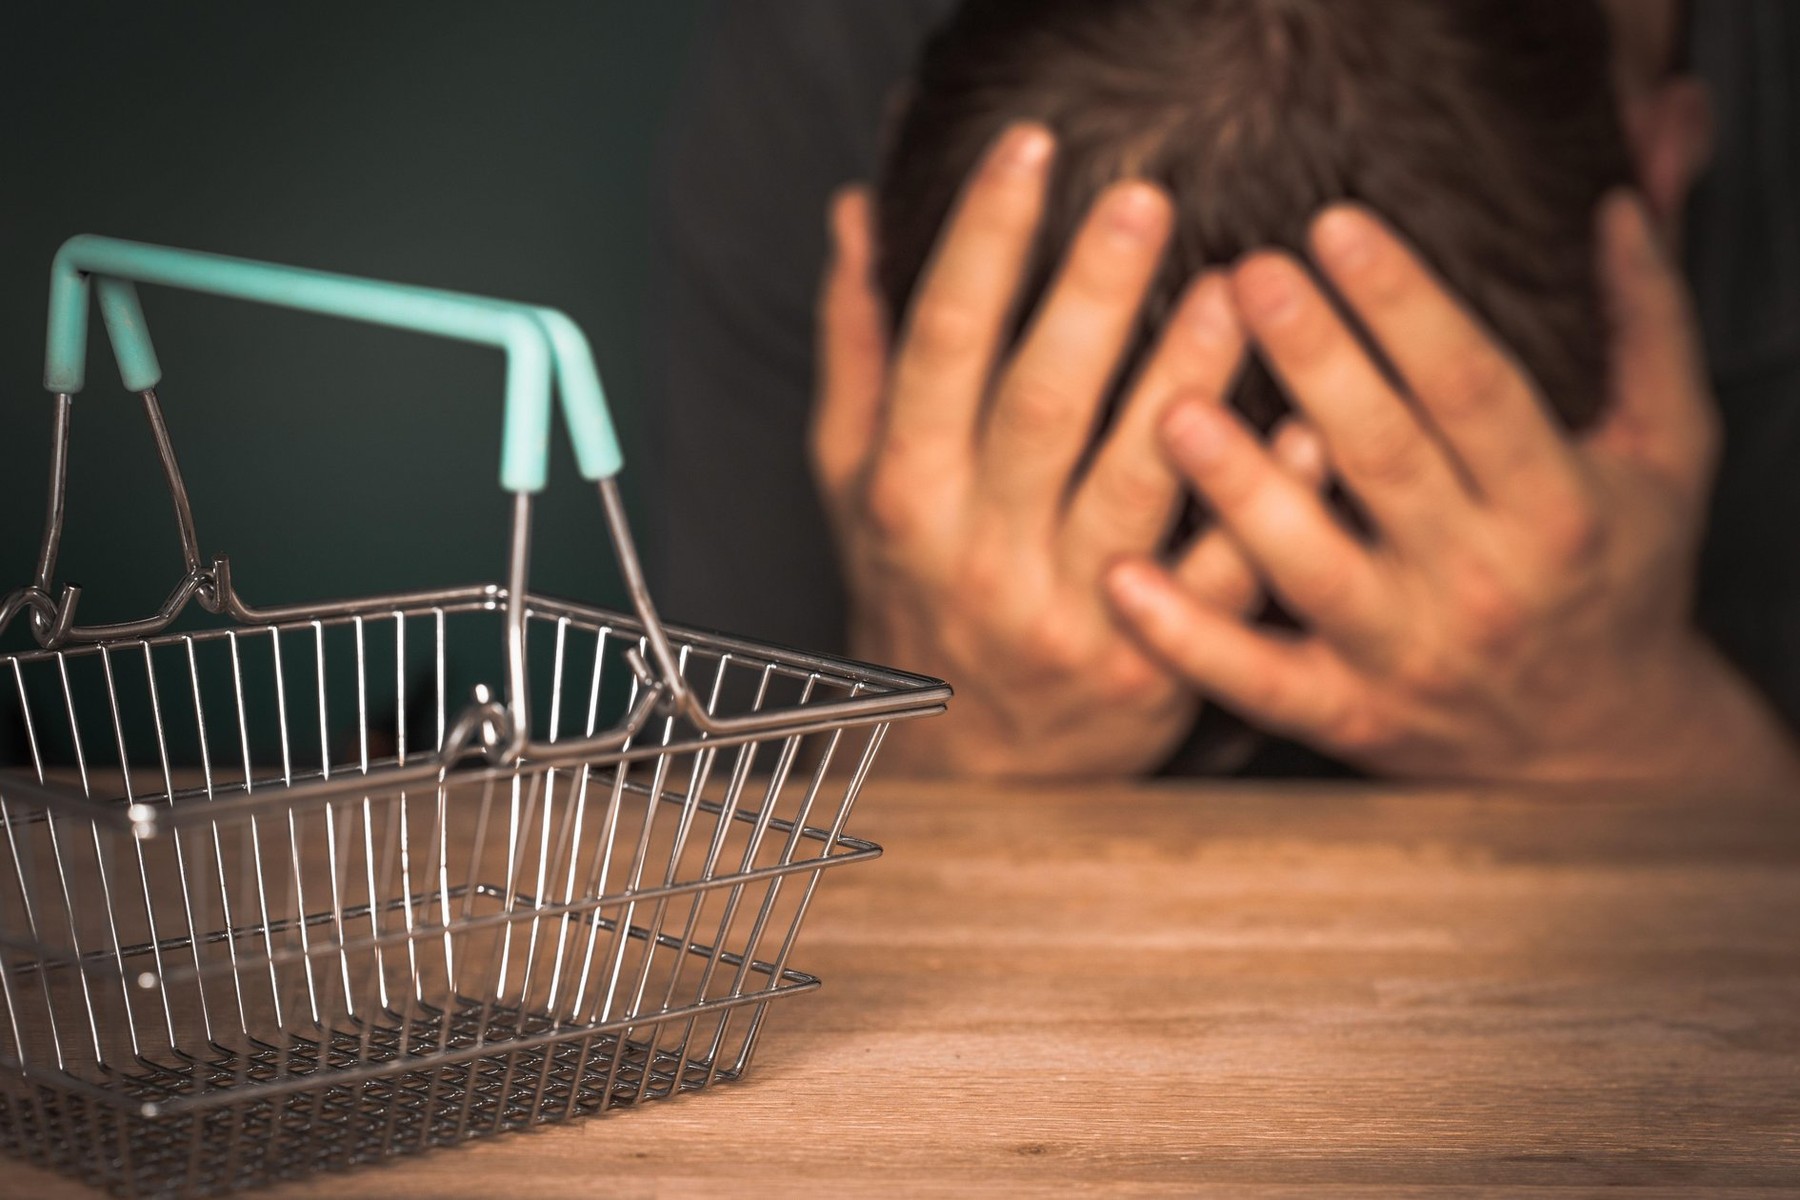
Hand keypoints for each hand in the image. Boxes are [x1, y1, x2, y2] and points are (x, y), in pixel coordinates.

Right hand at [812, 125, 1311, 777]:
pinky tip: (1303, 424)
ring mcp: (1065, 612)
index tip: (1027, 150)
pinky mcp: (1148, 662)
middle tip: (1144, 197)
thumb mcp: (856, 485)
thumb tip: (857, 216)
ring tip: (1236, 285)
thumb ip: (860, 352)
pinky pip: (1216, 577)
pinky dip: (1262, 499)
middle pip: (1040, 405)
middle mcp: (977, 552)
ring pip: (1135, 482)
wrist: (967, 772)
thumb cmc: (914, 604)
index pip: (939, 346)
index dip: (982, 243)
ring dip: (1188, 378)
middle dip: (1091, 294)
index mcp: (905, 492)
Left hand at [1106, 194, 1799, 789]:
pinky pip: (1256, 679)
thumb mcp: (1669, 452)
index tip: (1335, 225)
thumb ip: (1647, 328)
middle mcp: (1480, 580)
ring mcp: (1405, 655)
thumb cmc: (1619, 570)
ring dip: (1239, 488)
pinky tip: (1120, 578)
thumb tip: (1616, 206)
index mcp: (1556, 503)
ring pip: (1310, 567)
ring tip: (1172, 408)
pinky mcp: (1347, 715)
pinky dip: (1186, 637)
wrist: (1602, 743)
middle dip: (1312, 361)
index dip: (1405, 304)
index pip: (1472, 387)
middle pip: (1384, 458)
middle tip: (1242, 275)